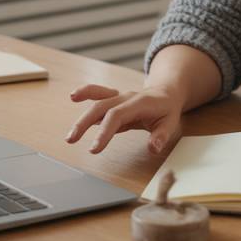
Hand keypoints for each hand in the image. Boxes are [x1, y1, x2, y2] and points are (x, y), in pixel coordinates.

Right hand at [65, 83, 184, 154]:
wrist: (166, 92)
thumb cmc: (167, 109)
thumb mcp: (171, 123)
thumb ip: (161, 135)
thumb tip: (153, 147)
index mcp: (139, 103)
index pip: (117, 116)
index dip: (104, 131)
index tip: (94, 149)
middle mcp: (126, 97)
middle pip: (102, 108)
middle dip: (85, 123)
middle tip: (72, 140)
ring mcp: (118, 96)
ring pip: (97, 103)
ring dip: (82, 117)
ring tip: (70, 135)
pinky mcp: (113, 98)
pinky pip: (98, 93)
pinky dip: (86, 93)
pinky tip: (73, 97)